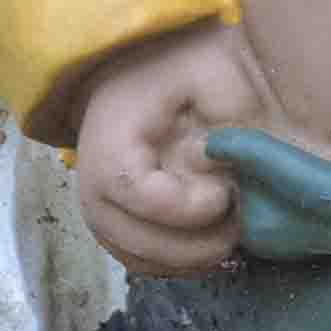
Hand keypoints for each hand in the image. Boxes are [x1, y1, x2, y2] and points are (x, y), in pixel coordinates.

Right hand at [64, 25, 265, 273]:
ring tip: (231, 232)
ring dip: (192, 259)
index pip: (140, 195)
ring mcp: (99, 213)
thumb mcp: (206, 67)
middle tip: (239, 222)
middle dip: (198, 244)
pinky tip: (214, 242)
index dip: (188, 206)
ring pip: (144, 261)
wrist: (138, 74)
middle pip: (139, 243)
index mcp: (108, 147)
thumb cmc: (175, 69)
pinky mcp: (115, 229)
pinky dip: (182, 263)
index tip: (225, 190)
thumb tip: (216, 159)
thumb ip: (223, 103)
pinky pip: (145, 264)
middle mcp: (91, 188)